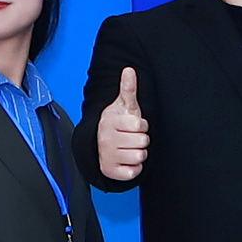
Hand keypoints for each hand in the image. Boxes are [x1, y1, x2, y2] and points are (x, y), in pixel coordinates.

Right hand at [95, 66, 147, 180]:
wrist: (99, 145)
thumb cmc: (118, 124)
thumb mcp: (124, 106)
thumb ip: (128, 89)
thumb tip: (129, 70)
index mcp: (110, 122)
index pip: (141, 126)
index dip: (142, 126)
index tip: (133, 126)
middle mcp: (106, 139)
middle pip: (143, 142)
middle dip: (141, 139)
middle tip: (130, 137)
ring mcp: (107, 156)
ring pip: (140, 156)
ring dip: (139, 153)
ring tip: (129, 147)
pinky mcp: (110, 172)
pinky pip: (134, 172)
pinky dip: (134, 168)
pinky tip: (126, 160)